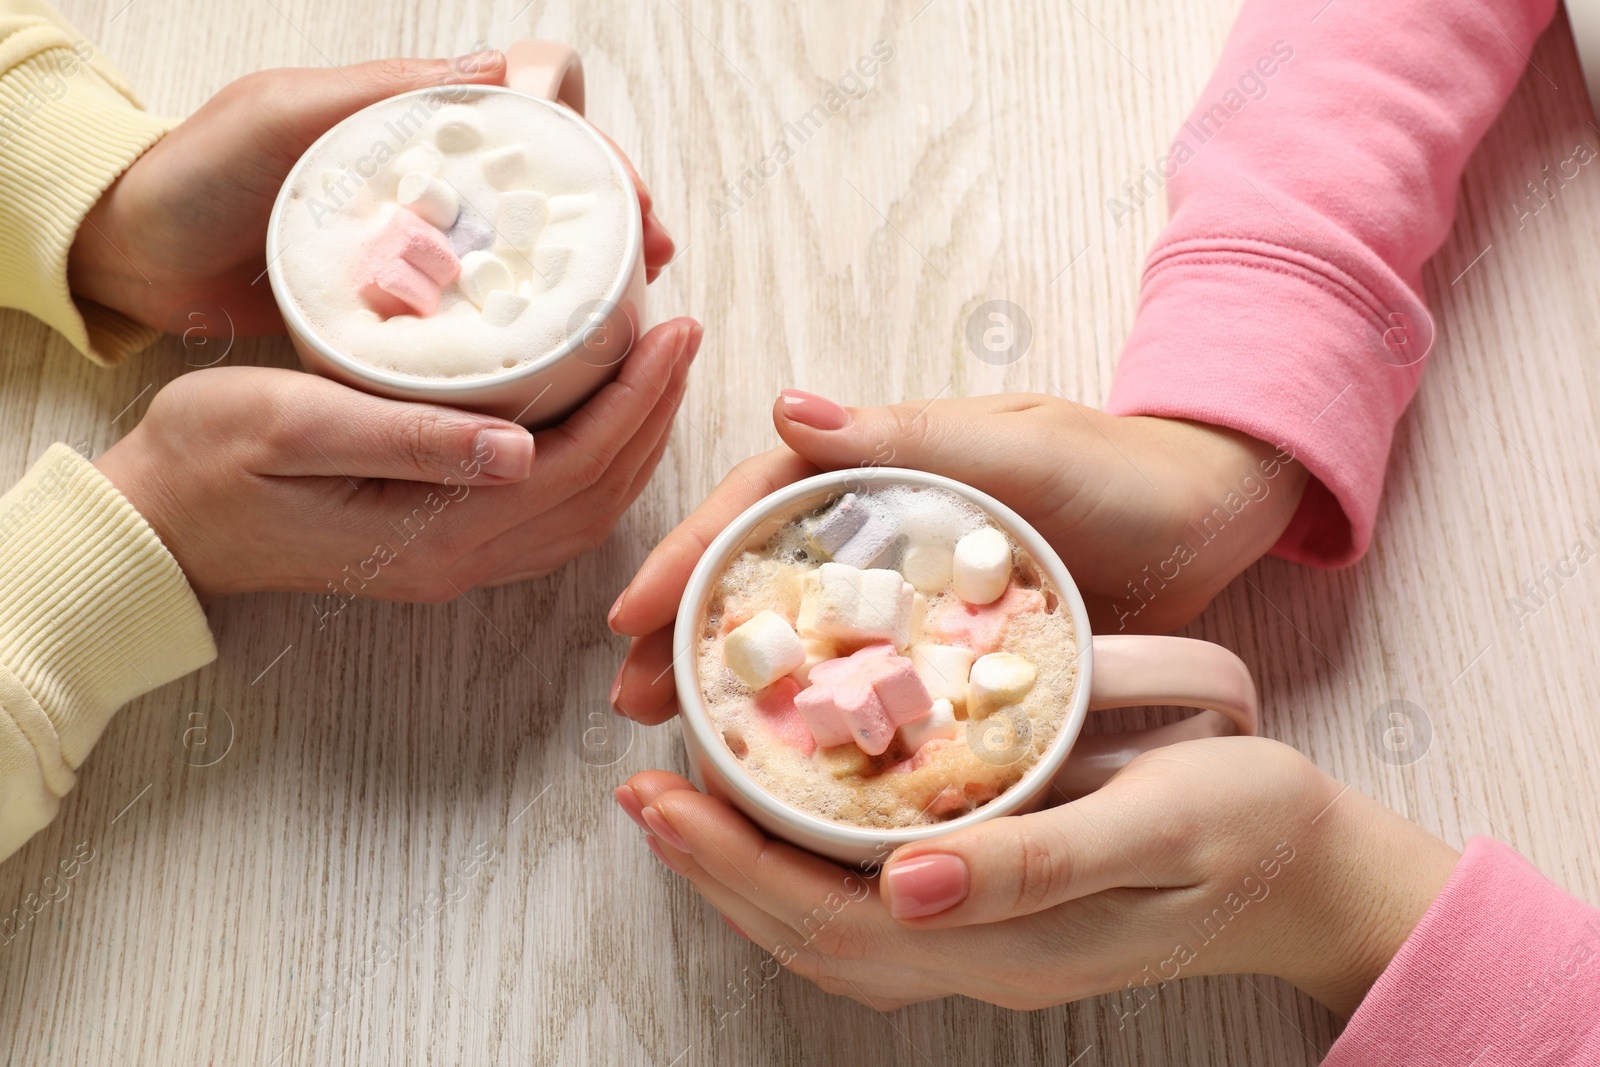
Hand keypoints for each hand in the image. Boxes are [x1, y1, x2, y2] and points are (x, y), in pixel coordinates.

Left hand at [68, 51, 675, 337]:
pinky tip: (562, 354)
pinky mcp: (407, 303)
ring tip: (629, 317)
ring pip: (531, 250)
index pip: (539, 113)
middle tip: (652, 265)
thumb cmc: (199, 174)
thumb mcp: (284, 116)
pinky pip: (486, 308)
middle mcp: (434, 176)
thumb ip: (382, 96)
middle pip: (553, 186)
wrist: (136, 257)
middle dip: (616, 218)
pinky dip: (532, 327)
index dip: (596, 151)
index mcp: (417, 119)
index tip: (627, 200)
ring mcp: (424, 241)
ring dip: (589, 277)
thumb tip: (505, 72)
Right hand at [94, 318, 699, 602]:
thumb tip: (521, 448)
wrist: (159, 524)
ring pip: (584, 514)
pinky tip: (601, 421)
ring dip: (634, 444)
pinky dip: (596, 470)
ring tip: (660, 370)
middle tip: (684, 335)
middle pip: (598, 493)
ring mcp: (455, 563)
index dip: (635, 398)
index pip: (575, 465)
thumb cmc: (206, 459)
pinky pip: (550, 519)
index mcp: (437, 531)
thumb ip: (406, 439)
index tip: (671, 330)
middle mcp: (461, 559)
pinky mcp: (441, 549)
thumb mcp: (290, 425)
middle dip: (654, 413)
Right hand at [608, 391, 1308, 721]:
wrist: (1214, 517)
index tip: (631, 615)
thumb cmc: (1120, 468)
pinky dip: (823, 723)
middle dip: (689, 637)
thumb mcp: (1019, 446)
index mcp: (880, 470)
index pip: (760, 509)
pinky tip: (788, 770)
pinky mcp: (950, 652)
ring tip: (683, 745)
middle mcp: (882, 533)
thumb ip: (910, 437)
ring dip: (741, 688)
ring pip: (807, 642)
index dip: (691, 557)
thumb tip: (786, 405)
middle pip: (763, 583)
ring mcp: (912, 597)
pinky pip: (870, 688)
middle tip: (633, 705)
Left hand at [616, 737, 1459, 1014]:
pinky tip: (786, 817)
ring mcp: (982, 942)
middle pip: (807, 931)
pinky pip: (867, 904)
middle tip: (641, 789)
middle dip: (712, 865)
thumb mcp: (1159, 824)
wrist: (1310, 874)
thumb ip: (1037, 861)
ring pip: (828, 926)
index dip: (732, 860)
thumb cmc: (1246, 832)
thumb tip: (905, 881)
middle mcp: (973, 955)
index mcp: (1000, 940)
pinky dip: (803, 866)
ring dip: (747, 870)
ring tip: (685, 803)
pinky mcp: (995, 913)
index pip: (827, 916)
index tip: (659, 792)